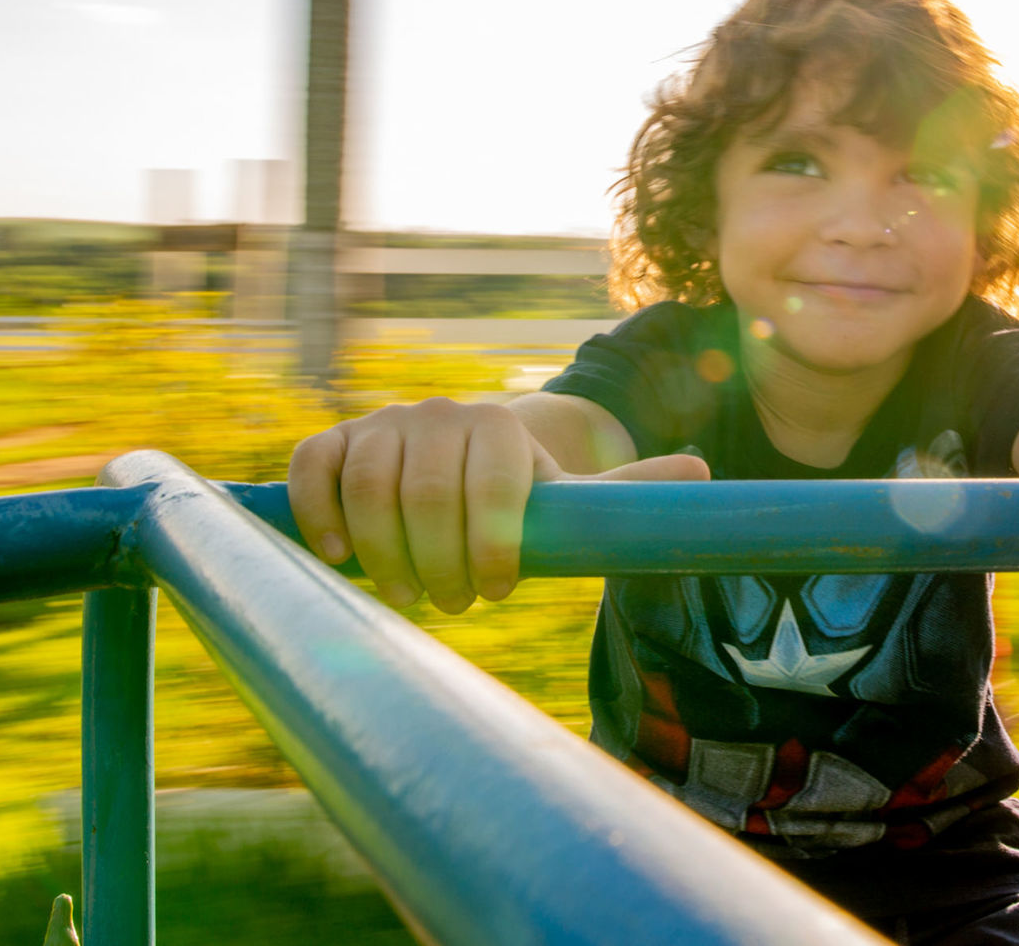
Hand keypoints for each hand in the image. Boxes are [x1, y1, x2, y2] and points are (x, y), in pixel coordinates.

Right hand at [288, 398, 709, 612]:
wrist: (463, 461)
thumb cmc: (523, 496)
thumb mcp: (576, 496)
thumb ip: (630, 490)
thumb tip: (706, 468)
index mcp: (499, 427)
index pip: (491, 487)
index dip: (492, 546)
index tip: (497, 589)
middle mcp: (438, 415)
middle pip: (425, 497)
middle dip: (438, 562)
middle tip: (453, 603)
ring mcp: (382, 426)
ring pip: (369, 488)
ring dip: (384, 553)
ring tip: (407, 593)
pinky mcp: (334, 442)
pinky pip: (313, 471)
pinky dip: (320, 514)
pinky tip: (342, 556)